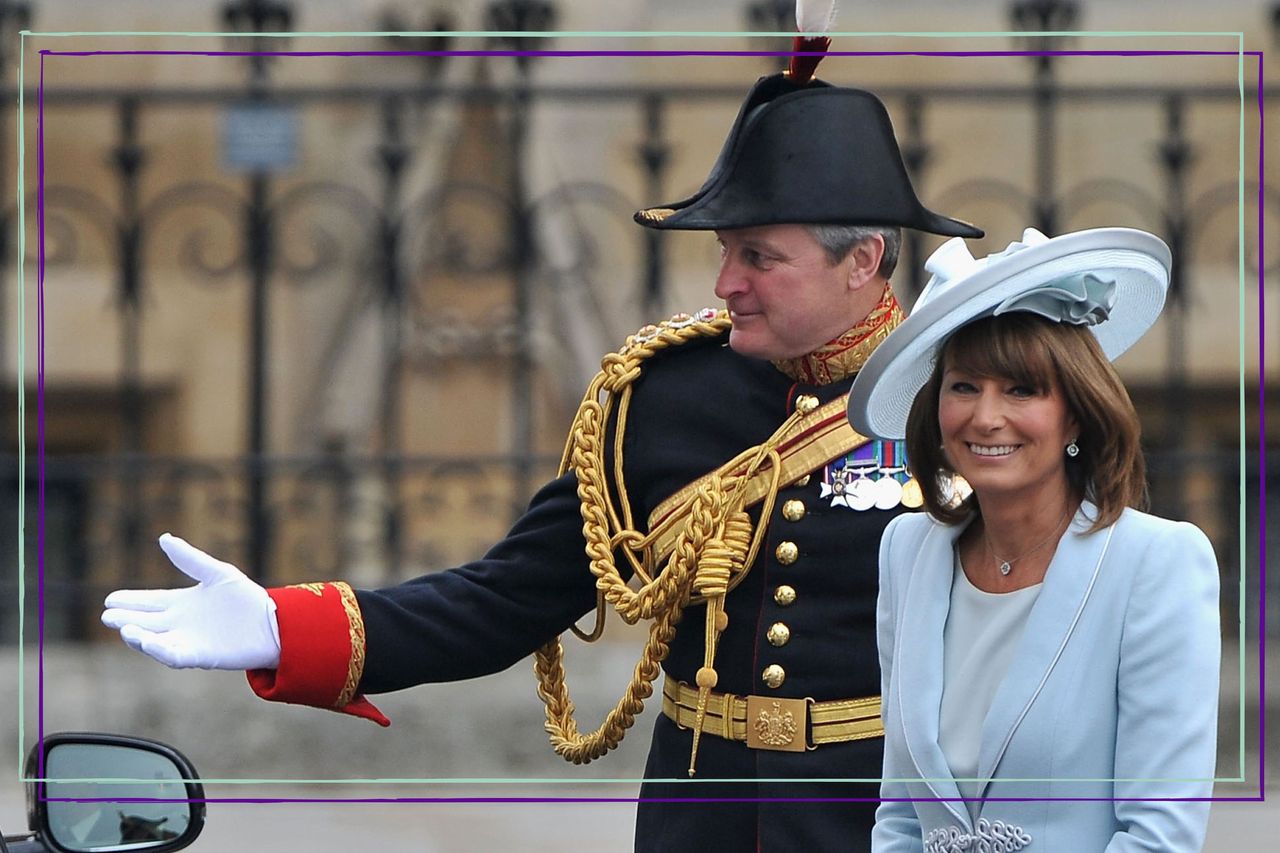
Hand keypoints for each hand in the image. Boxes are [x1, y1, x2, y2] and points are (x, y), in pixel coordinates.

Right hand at [102, 533, 280, 669]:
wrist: (274, 622)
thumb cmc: (246, 598)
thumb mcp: (217, 573)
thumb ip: (190, 559)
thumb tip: (164, 537)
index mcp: (182, 603)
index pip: (149, 602)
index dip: (130, 600)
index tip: (110, 598)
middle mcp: (180, 624)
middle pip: (146, 621)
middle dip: (126, 619)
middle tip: (108, 615)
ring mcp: (188, 641)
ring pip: (154, 640)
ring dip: (138, 636)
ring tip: (124, 628)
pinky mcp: (200, 656)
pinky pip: (175, 655)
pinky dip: (160, 650)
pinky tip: (148, 642)